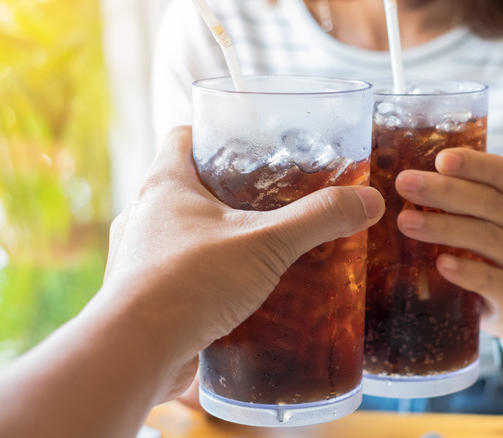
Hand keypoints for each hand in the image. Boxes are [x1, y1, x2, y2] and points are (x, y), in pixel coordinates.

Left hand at [98, 126, 384, 398]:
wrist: (135, 351)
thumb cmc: (189, 283)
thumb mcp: (266, 243)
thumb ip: (317, 220)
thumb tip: (367, 201)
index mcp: (165, 185)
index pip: (183, 136)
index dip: (213, 132)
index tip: (246, 142)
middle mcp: (144, 216)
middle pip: (185, 187)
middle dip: (225, 192)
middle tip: (268, 200)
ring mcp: (139, 258)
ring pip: (180, 234)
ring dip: (214, 239)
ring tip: (258, 250)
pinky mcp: (144, 298)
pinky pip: (178, 276)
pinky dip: (205, 280)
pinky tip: (237, 296)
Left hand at [394, 148, 502, 361]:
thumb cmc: (482, 249)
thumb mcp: (474, 218)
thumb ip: (449, 197)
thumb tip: (394, 181)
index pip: (501, 172)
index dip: (474, 164)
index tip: (440, 159)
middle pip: (487, 202)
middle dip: (444, 191)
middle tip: (404, 183)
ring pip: (486, 237)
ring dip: (444, 227)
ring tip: (406, 222)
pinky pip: (489, 280)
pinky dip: (465, 271)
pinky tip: (440, 263)